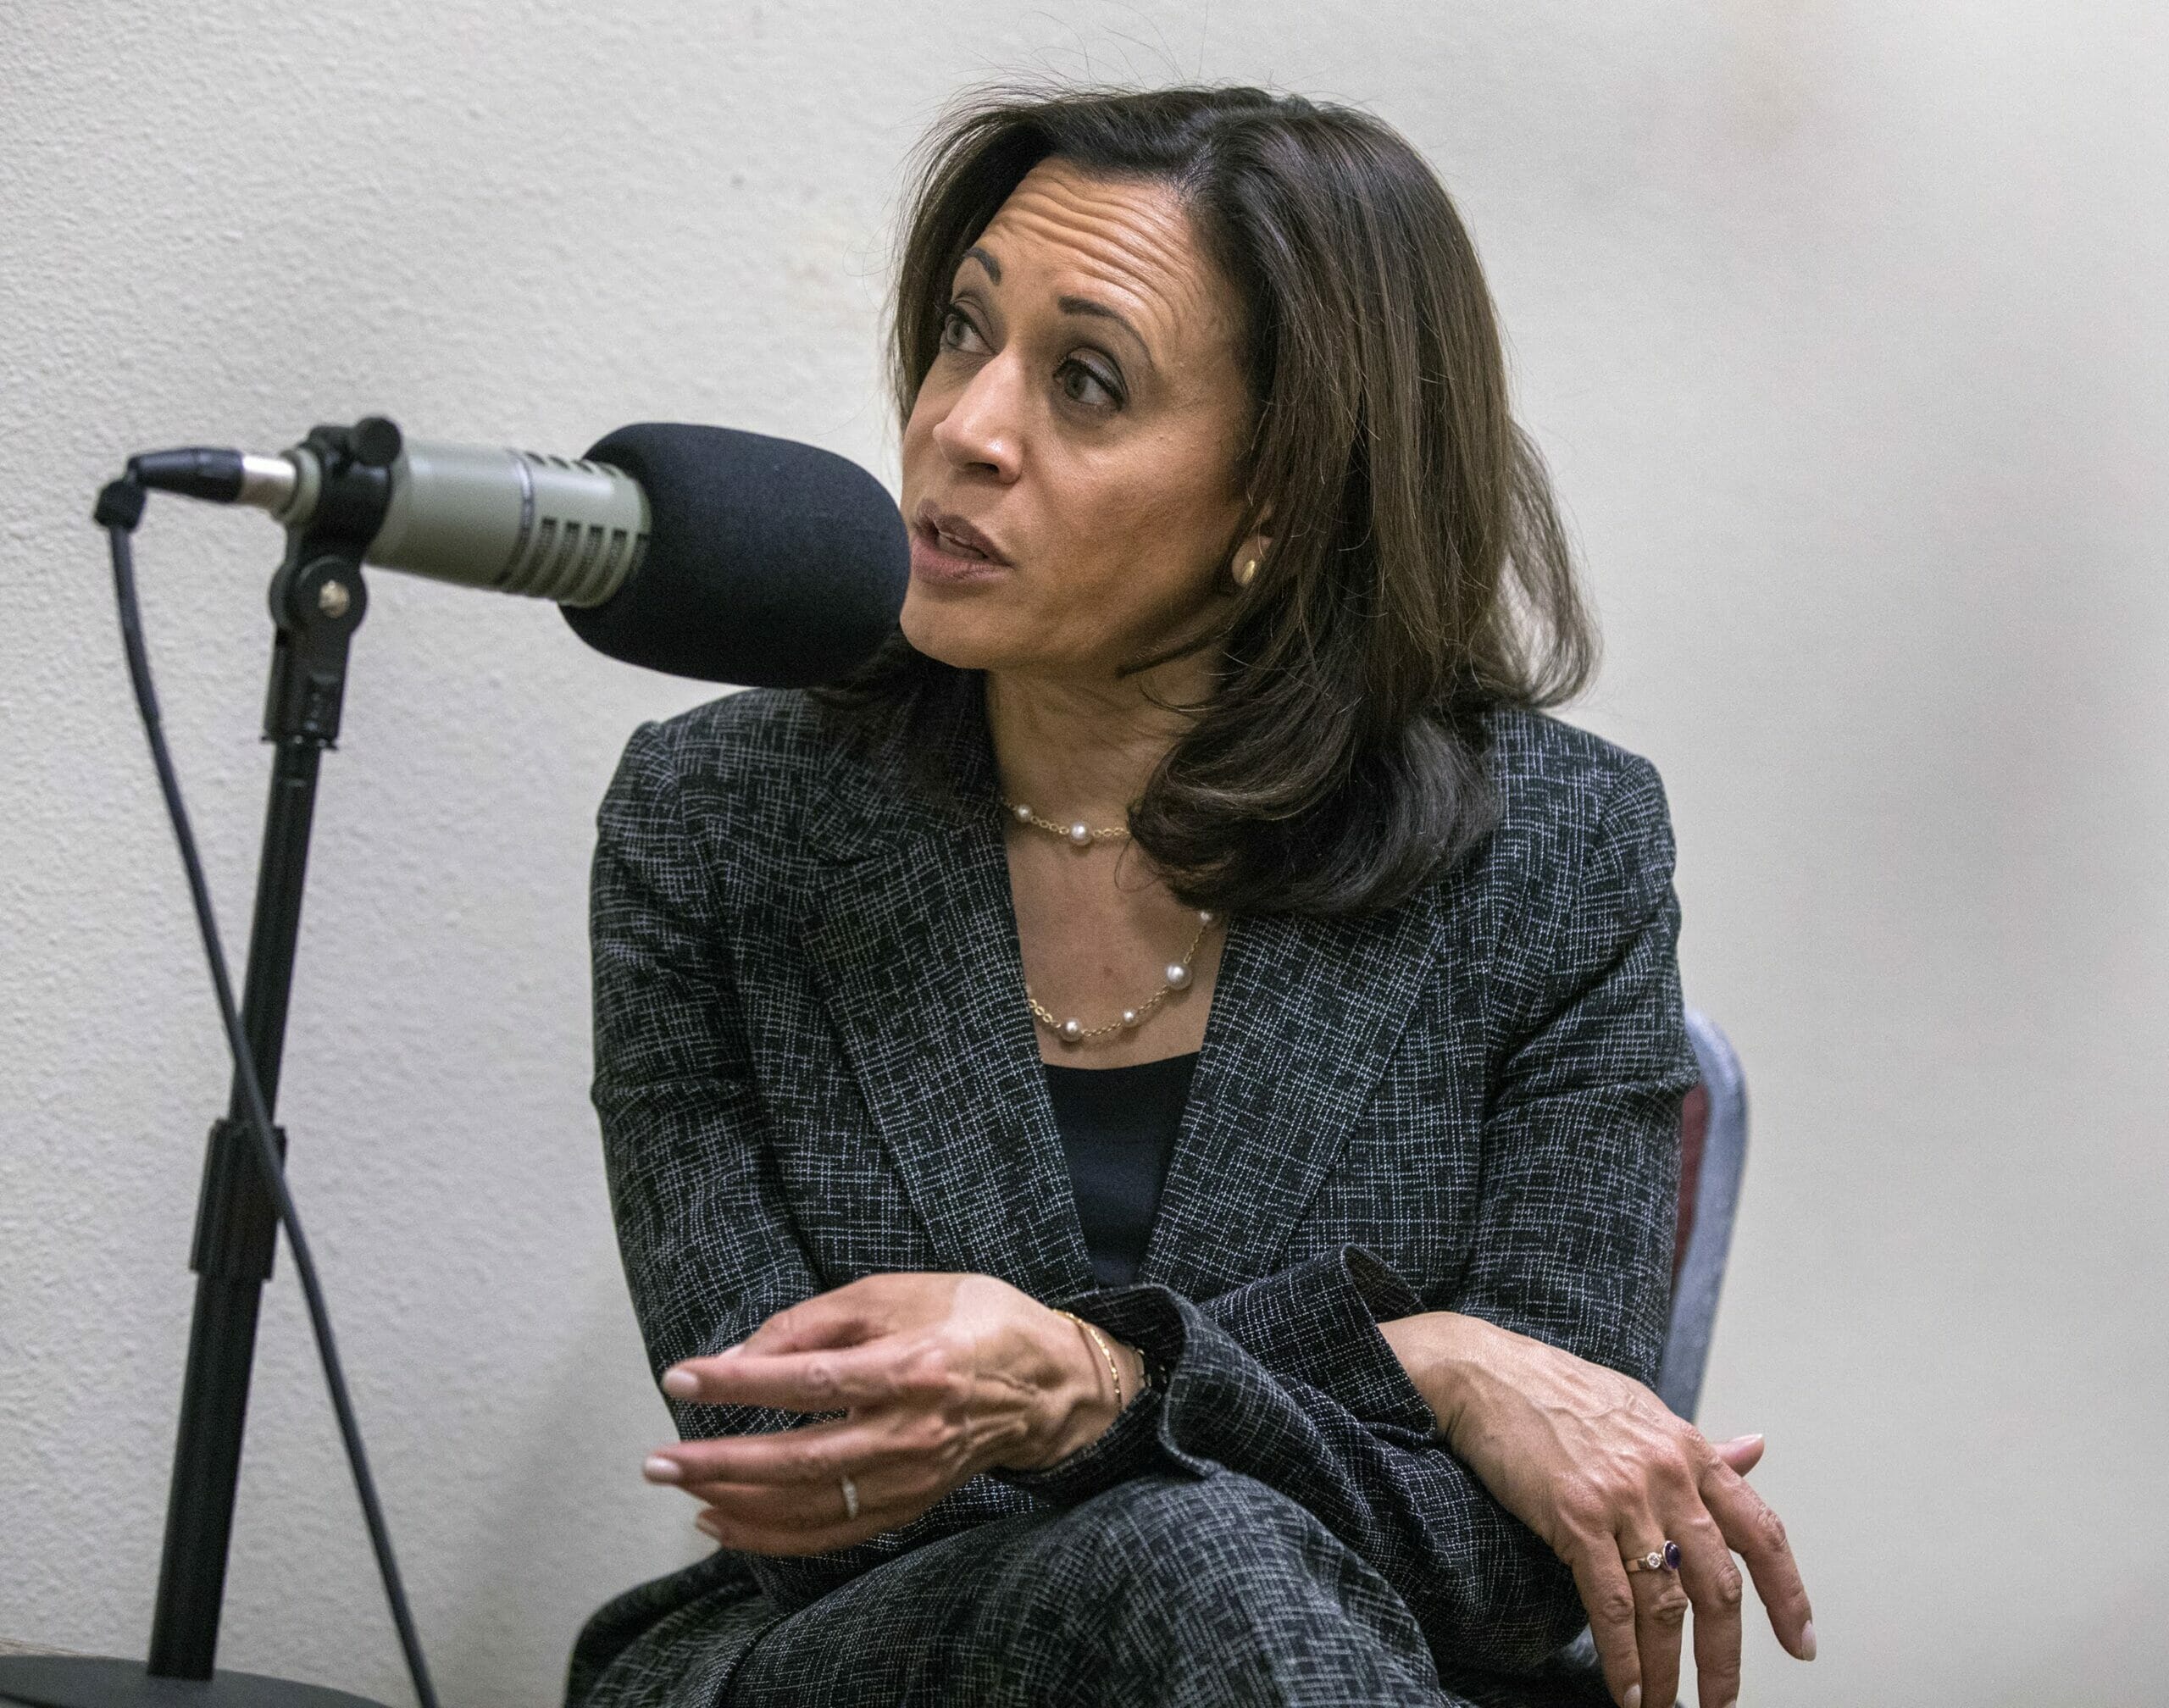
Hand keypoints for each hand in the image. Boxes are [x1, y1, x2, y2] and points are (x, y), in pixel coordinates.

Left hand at [640, 1272, 1141, 1555]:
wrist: (1049, 1382)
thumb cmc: (971, 1319)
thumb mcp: (897, 1291)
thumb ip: (817, 1318)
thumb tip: (741, 1352)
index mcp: (912, 1365)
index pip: (810, 1379)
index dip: (741, 1381)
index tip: (684, 1378)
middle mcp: (912, 1430)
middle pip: (801, 1458)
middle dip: (720, 1462)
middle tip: (658, 1460)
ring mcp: (913, 1476)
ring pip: (811, 1506)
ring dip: (737, 1503)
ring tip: (682, 1487)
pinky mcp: (911, 1503)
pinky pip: (832, 1533)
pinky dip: (774, 1536)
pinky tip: (727, 1521)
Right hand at [1377, 1312, 1812, 1707]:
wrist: (1484, 1372)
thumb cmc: (1557, 1391)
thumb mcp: (1642, 1411)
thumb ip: (1699, 1448)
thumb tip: (1754, 1450)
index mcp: (1689, 1450)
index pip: (1761, 1532)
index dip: (1787, 1595)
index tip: (1800, 1642)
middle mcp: (1667, 1475)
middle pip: (1718, 1585)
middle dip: (1725, 1656)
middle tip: (1722, 1700)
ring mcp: (1623, 1497)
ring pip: (1666, 1605)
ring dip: (1670, 1670)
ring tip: (1665, 1705)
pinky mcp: (1575, 1516)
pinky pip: (1612, 1604)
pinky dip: (1623, 1657)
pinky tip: (1626, 1688)